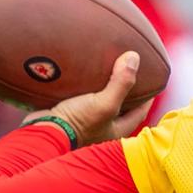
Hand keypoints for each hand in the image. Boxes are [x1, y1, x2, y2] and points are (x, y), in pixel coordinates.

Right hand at [25, 52, 152, 146]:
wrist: (40, 135)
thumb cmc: (76, 124)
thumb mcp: (104, 104)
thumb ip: (121, 83)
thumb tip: (134, 57)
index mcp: (116, 131)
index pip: (140, 111)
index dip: (147, 96)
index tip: (152, 78)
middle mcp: (101, 129)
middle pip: (119, 107)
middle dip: (124, 91)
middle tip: (128, 70)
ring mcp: (83, 124)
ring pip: (98, 102)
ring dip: (102, 87)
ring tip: (105, 68)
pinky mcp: (66, 116)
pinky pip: (79, 99)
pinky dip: (82, 88)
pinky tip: (80, 74)